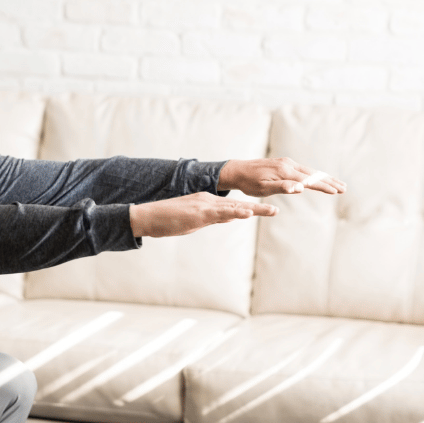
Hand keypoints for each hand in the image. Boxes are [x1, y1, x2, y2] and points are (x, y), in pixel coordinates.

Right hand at [129, 192, 277, 237]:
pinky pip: (221, 213)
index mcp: (207, 203)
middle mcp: (208, 201)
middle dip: (258, 208)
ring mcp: (204, 206)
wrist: (148, 216)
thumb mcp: (192, 221)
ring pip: (234, 208)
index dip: (250, 209)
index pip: (232, 207)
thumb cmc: (166, 220)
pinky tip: (247, 214)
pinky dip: (235, 213)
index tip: (265, 210)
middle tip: (276, 210)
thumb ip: (210, 219)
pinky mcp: (199, 213)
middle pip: (238, 205)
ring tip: (272, 210)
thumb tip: (227, 219)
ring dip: (254, 210)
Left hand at [218, 158, 345, 196]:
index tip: (337, 191)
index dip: (324, 186)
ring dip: (324, 177)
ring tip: (336, 184)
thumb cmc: (249, 183)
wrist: (237, 171)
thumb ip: (283, 187)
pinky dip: (314, 175)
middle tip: (344, 188)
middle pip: (314, 174)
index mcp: (286, 171)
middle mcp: (289, 164)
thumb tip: (300, 188)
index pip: (310, 180)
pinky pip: (303, 170)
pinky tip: (318, 178)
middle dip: (329, 181)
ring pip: (310, 171)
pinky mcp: (284, 164)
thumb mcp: (263, 189)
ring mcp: (287, 163)